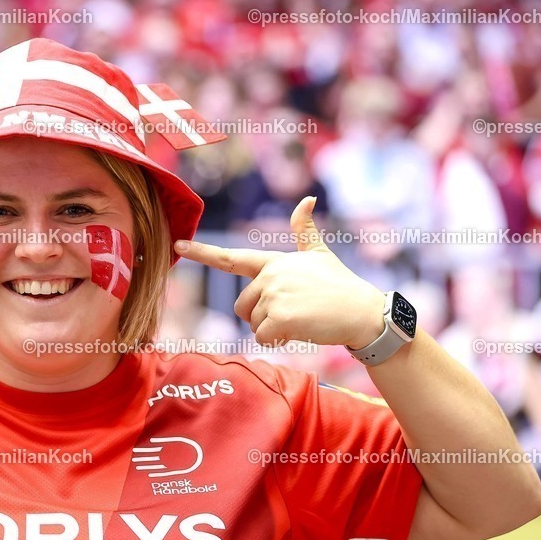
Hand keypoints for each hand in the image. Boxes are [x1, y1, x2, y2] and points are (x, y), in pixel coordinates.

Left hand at [174, 197, 385, 348]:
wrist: (363, 312)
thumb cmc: (340, 286)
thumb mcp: (319, 254)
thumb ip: (304, 230)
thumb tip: (308, 198)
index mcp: (274, 262)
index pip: (232, 258)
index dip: (202, 252)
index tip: (177, 245)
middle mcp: (270, 275)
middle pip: (242, 307)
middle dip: (261, 317)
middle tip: (293, 312)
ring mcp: (274, 294)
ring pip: (253, 324)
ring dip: (273, 329)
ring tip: (302, 318)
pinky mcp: (279, 316)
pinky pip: (262, 337)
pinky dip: (279, 340)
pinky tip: (301, 329)